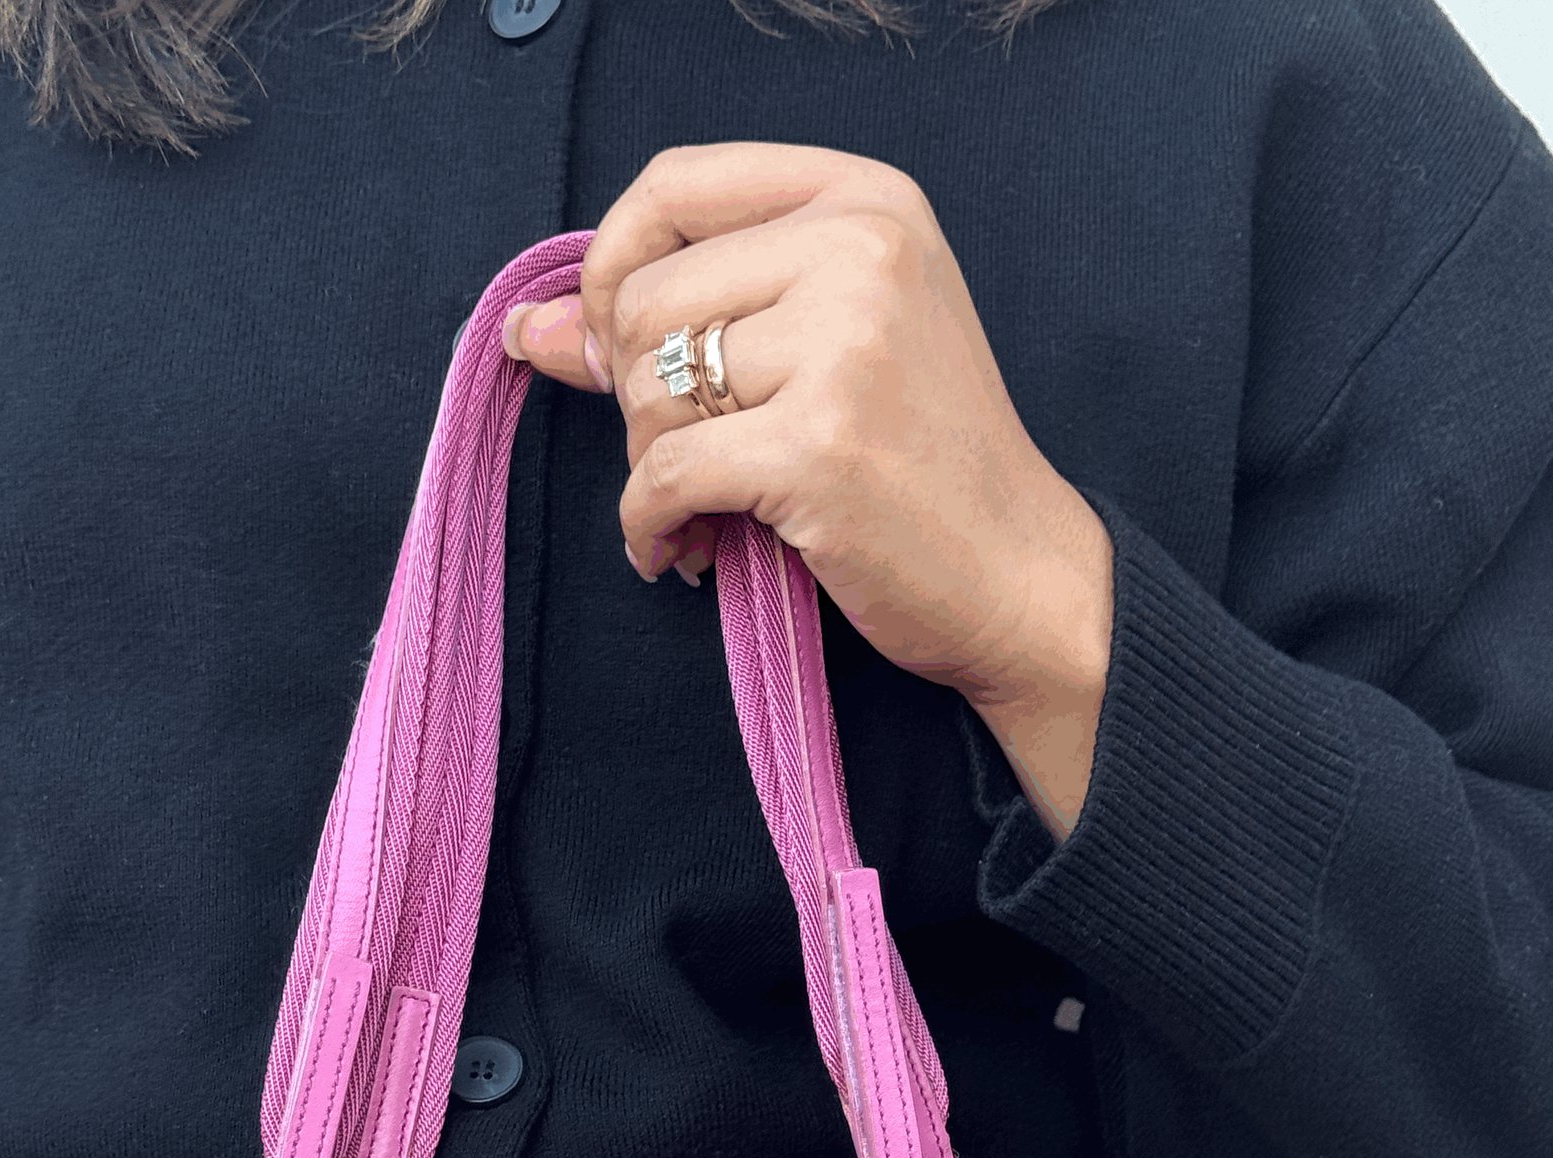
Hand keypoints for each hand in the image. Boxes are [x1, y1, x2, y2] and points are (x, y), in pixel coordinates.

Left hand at [502, 143, 1111, 837]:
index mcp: (865, 201)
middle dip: (637, 397)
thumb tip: (531, 329)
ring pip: (649, 391)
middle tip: (688, 456)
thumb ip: (687, 319)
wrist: (1021, 576)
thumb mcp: (829, 349)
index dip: (612, 265)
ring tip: (707, 508)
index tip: (612, 343)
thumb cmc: (924, 466)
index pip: (674, 186)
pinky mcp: (818, 448)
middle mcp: (859, 253)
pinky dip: (650, 528)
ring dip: (651, 467)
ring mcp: (842, 348)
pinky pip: (663, 477)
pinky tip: (682, 554)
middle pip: (647, 300)